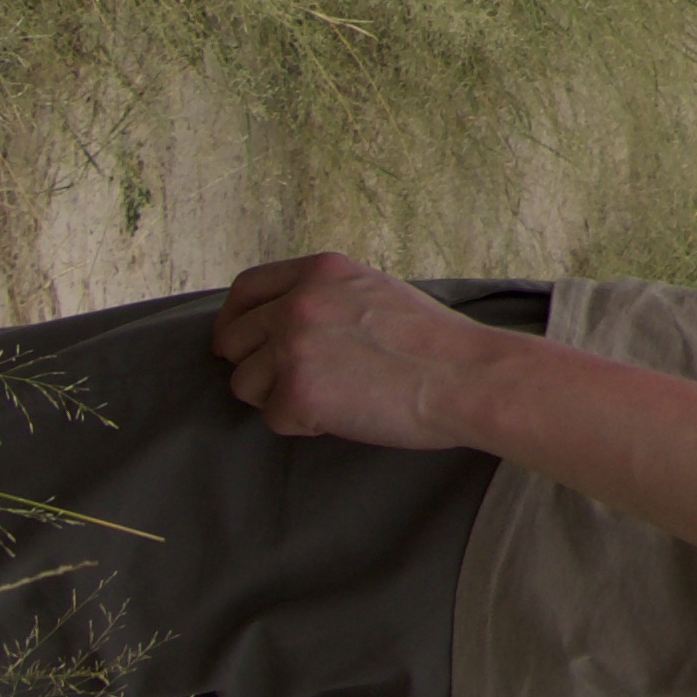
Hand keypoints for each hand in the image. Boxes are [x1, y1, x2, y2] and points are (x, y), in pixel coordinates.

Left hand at [213, 252, 520, 446]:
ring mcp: (293, 347)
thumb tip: (282, 319)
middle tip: (287, 381)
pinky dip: (303, 424)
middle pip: (232, 339)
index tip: (240, 341)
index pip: (246, 289)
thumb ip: (324, 297)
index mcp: (318, 272)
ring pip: (244, 383)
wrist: (464, 376)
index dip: (236, 319)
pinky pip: (274, 417)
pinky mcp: (297, 394)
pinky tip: (344, 413)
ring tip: (329, 397)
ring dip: (277, 397)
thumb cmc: (433, 342)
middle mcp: (297, 303)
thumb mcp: (373, 290)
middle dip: (252, 364)